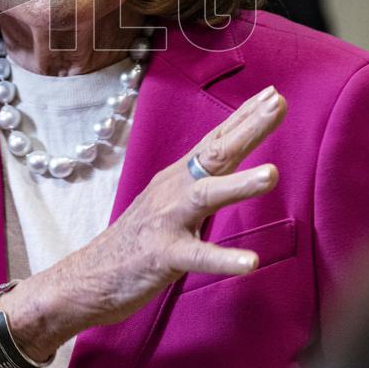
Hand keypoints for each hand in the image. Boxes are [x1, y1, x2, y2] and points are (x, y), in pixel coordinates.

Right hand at [0, 85, 284, 361]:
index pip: (215, 139)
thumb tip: (228, 157)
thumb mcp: (169, 199)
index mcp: (179, 176)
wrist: (90, 274)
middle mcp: (174, 189)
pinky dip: (223, 259)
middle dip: (248, 128)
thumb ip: (199, 178)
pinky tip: (250, 262)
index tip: (273, 93)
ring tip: (273, 173)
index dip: (244, 116)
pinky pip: (196, 257)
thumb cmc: (139, 238)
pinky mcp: (162, 256)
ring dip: (239, 184)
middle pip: (214, 153)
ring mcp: (167, 221)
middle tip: (277, 103)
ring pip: (206, 196)